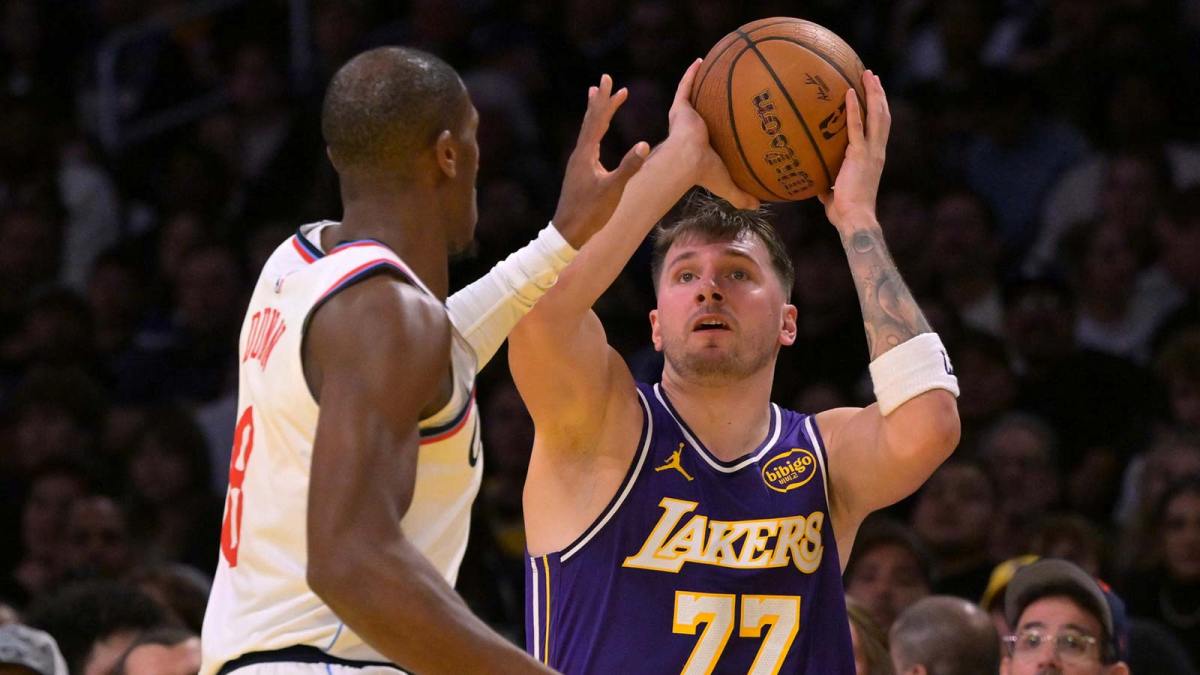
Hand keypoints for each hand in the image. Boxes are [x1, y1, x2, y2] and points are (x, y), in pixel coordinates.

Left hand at [551, 75, 649, 248]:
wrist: (568, 233)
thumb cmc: (590, 213)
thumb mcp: (613, 190)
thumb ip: (628, 167)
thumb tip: (644, 144)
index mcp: (585, 155)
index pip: (597, 120)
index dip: (605, 101)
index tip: (610, 81)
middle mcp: (579, 155)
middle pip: (591, 121)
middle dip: (600, 101)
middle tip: (604, 80)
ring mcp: (578, 163)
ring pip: (588, 131)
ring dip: (595, 113)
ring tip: (596, 97)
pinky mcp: (580, 172)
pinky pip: (588, 143)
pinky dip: (594, 131)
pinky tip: (597, 135)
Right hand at [666, 59, 758, 209]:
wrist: (686, 161)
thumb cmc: (704, 173)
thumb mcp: (727, 184)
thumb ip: (741, 195)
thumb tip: (758, 205)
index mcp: (700, 146)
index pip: (710, 136)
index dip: (717, 128)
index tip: (728, 121)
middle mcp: (692, 130)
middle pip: (702, 112)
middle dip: (709, 102)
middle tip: (722, 92)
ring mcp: (684, 117)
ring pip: (692, 96)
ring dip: (699, 82)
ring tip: (710, 67)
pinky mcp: (679, 108)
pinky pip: (685, 86)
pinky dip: (691, 73)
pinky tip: (701, 60)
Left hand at [819, 69, 889, 228]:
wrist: (855, 219)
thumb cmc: (845, 212)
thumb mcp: (835, 194)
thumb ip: (828, 186)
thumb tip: (815, 184)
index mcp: (874, 158)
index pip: (880, 128)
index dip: (879, 109)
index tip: (876, 94)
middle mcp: (877, 151)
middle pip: (883, 115)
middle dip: (879, 94)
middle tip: (873, 76)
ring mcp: (870, 151)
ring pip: (877, 115)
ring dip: (873, 93)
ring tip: (868, 75)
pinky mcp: (859, 154)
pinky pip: (856, 127)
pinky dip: (854, 108)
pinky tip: (848, 92)